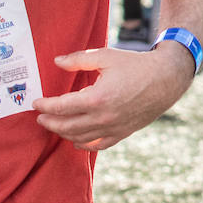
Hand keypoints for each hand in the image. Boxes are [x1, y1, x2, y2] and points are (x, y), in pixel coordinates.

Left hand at [32, 43, 194, 150]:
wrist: (167, 78)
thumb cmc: (136, 65)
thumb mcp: (107, 56)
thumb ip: (79, 59)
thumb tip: (56, 62)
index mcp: (97, 98)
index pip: (60, 107)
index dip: (44, 105)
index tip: (36, 102)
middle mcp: (103, 117)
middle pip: (65, 126)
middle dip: (48, 121)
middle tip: (40, 116)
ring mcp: (112, 128)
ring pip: (78, 137)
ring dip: (62, 132)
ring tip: (55, 124)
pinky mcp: (121, 133)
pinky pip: (96, 145)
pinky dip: (82, 143)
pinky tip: (75, 137)